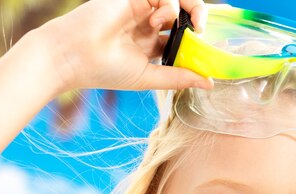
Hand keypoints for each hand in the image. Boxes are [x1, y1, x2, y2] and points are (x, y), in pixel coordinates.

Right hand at [40, 0, 212, 92]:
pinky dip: (168, 5)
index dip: (201, 39)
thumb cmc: (107, 70)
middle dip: (200, 18)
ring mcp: (142, 10)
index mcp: (153, 45)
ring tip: (192, 25)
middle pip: (185, 15)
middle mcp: (149, 26)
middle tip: (203, 29)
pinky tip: (155, 22)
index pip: (184, 38)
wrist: (75, 56)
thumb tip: (210, 84)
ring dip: (191, 9)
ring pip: (178, 1)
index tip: (220, 46)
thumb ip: (180, 77)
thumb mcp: (150, 77)